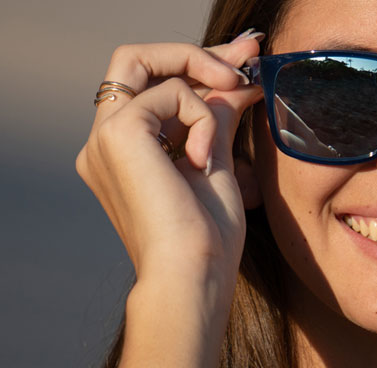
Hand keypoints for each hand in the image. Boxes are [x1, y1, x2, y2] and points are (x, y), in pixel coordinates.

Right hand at [76, 35, 262, 367]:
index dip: (196, 65)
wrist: (193, 274)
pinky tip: (203, 160)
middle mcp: (104, 142)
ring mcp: (104, 138)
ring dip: (202, 83)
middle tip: (244, 63)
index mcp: (123, 153)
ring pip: (148, 65)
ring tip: (224, 137)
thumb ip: (216, 117)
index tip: (243, 63)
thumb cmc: (208, 237)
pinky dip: (200, 118)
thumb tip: (239, 79)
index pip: (150, 84)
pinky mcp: (117, 134)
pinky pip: (169, 93)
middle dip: (194, 54)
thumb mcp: (217, 162)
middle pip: (136, 61)